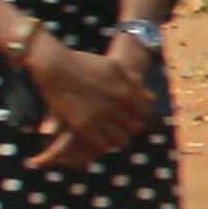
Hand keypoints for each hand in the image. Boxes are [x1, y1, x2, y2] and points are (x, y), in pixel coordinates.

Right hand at [24, 43, 155, 169]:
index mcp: (126, 92)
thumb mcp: (114, 67)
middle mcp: (117, 105)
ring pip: (121, 140)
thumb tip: (152, 98)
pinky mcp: (83, 125)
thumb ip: (133, 83)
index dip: (137, 117)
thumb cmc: (83, 63)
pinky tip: (95, 139)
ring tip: (108, 136)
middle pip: (134, 129)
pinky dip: (101, 144)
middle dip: (127, 129)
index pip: (144, 114)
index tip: (127, 117)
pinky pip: (102, 145)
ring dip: (116, 139)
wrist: (55, 66)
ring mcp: (100, 116)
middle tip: (117, 128)